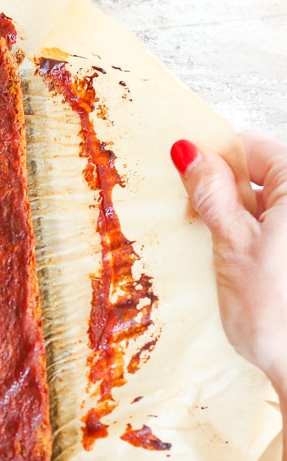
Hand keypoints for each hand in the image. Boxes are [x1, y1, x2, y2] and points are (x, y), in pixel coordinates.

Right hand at [172, 133, 286, 460]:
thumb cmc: (274, 312)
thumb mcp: (232, 244)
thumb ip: (212, 193)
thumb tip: (189, 150)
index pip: (251, 147)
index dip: (214, 162)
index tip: (186, 186)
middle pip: (258, 174)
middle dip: (223, 194)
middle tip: (197, 226)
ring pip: (262, 203)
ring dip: (233, 219)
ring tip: (218, 251)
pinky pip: (271, 229)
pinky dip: (249, 238)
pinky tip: (236, 265)